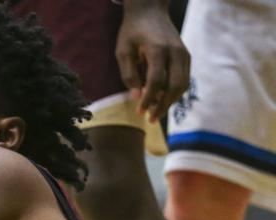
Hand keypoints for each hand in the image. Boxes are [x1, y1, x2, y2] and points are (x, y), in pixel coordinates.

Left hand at [116, 1, 189, 122]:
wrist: (150, 11)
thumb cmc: (132, 31)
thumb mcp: (123, 50)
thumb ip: (129, 73)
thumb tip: (136, 96)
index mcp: (158, 50)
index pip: (157, 81)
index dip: (149, 98)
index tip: (139, 111)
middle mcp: (176, 52)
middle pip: (175, 85)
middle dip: (163, 105)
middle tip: (151, 119)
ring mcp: (184, 53)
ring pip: (183, 84)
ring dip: (170, 101)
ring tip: (156, 113)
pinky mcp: (186, 56)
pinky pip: (184, 78)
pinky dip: (175, 92)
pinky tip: (162, 100)